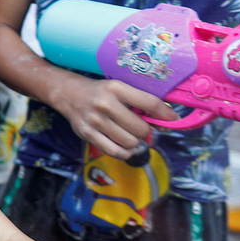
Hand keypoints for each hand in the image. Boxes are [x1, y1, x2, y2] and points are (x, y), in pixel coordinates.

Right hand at [51, 75, 178, 159]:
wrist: (68, 94)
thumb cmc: (100, 92)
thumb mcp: (119, 88)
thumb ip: (140, 101)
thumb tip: (166, 119)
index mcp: (116, 88)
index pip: (149, 103)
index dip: (165, 114)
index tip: (171, 119)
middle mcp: (105, 104)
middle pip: (140, 128)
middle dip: (145, 130)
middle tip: (139, 127)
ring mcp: (95, 121)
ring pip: (130, 142)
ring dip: (134, 141)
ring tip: (129, 134)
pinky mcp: (87, 134)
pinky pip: (114, 152)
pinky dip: (124, 152)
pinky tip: (124, 146)